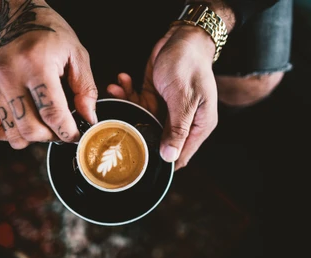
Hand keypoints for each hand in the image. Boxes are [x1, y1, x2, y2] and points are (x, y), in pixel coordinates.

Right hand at [0, 0, 97, 148]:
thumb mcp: (77, 54)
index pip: (52, 113)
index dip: (68, 132)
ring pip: (14, 135)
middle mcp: (11, 78)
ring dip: (34, 138)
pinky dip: (12, 135)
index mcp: (36, 65)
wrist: (16, 18)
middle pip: (31, 129)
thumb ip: (86, 89)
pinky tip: (27, 122)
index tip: (78, 135)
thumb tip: (89, 119)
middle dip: (53, 137)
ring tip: (46, 124)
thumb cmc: (51, 33)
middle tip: (64, 129)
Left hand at [108, 23, 217, 170]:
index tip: (142, 164)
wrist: (183, 38)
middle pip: (157, 138)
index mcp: (198, 125)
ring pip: (143, 118)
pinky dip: (128, 93)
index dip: (164, 162)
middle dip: (137, 131)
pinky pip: (138, 101)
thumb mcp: (183, 99)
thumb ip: (177, 129)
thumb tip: (170, 157)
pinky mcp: (155, 96)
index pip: (182, 154)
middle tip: (118, 124)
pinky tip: (121, 81)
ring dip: (128, 105)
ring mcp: (167, 109)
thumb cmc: (188, 65)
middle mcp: (183, 120)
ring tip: (116, 90)